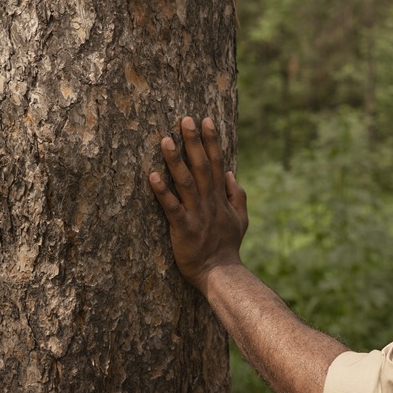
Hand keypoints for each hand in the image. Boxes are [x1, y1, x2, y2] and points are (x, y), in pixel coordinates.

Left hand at [149, 116, 247, 292]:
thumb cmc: (228, 247)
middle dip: (194, 141)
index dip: (212, 141)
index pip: (218, 163)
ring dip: (176, 160)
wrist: (221, 273)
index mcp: (221, 197)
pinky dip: (162, 191)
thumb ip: (238, 196)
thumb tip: (232, 173)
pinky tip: (152, 176)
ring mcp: (197, 214)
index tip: (206, 120)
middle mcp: (210, 201)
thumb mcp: (241, 219)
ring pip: (186, 182)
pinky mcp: (183, 228)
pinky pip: (171, 207)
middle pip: (202, 166)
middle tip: (185, 119)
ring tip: (166, 140)